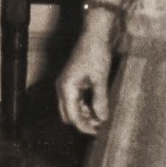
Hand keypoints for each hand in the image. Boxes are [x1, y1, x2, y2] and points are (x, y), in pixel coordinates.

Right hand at [56, 14, 117, 134]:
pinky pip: (77, 99)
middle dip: (83, 122)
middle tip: (100, 126)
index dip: (84, 127)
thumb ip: (100, 100)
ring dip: (85, 114)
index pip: (72, 116)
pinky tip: (98, 106)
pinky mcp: (74, 81)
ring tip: (101, 117)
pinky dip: (86, 105)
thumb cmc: (95, 53)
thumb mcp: (100, 79)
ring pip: (73, 108)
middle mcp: (63, 88)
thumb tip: (102, 119)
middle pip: (69, 114)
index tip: (98, 132)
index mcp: (66, 88)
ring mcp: (67, 84)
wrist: (95, 34)